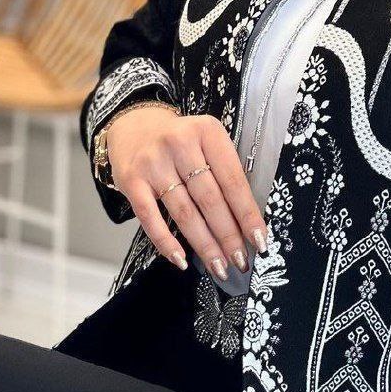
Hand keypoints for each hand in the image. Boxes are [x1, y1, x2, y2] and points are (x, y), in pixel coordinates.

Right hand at [106, 104, 266, 279]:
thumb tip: (246, 223)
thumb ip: (225, 172)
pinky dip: (166, 242)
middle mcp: (180, 144)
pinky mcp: (131, 180)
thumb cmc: (181, 141)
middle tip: (240, 261)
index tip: (259, 241)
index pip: (232, 180)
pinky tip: (181, 260)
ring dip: (204, 244)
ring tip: (219, 266)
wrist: (134, 125)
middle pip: (210, 200)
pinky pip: (150, 218)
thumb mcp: (208, 142)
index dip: (247, 214)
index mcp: (207, 132)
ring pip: (184, 213)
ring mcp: (153, 163)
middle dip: (228, 236)